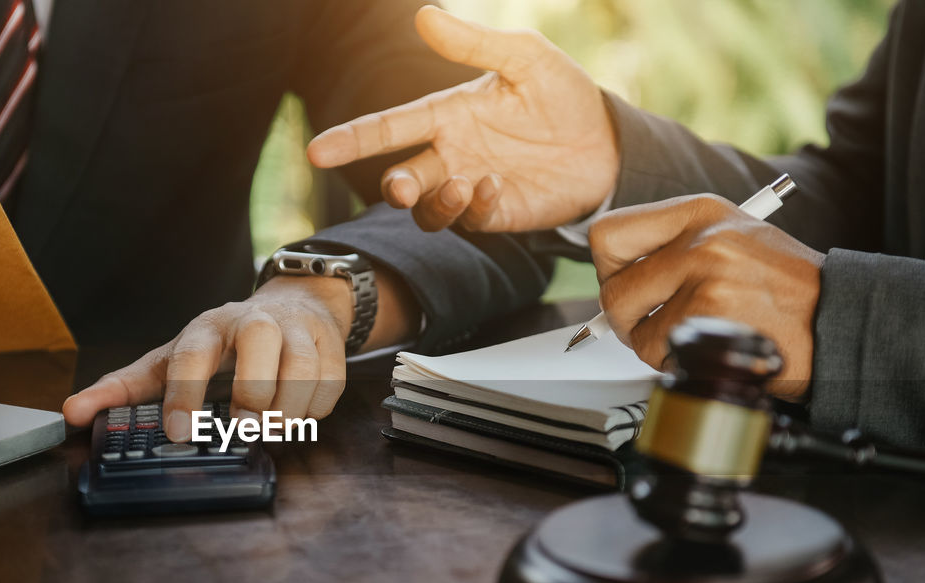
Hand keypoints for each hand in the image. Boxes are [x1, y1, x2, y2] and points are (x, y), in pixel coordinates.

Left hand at [62, 277, 352, 439]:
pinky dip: (314, 410)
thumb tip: (73, 414)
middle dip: (255, 391)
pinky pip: (331, 384)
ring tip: (270, 429)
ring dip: (289, 408)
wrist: (293, 306)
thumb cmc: (224, 344)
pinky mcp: (331, 348)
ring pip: (305, 366)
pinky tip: (296, 417)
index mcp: (209, 327)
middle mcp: (255, 322)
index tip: (179, 432)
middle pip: (261, 341)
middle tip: (243, 428)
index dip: (184, 393)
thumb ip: (124, 388)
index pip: (193, 354)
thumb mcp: (172, 359)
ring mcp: (298, 332)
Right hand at [305, 5, 617, 232]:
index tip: (317, 151)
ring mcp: (471, 189)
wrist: (607, 142)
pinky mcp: (497, 215)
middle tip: (402, 186)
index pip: (389, 129)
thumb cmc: (563, 95)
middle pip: (401, 179)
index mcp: (447, 115)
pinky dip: (475, 207)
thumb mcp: (525, 58)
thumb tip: (424, 14)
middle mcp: (451, 155)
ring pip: (427, 211)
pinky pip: (470, 220)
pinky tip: (497, 185)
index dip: (352, 139)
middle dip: (395, 186)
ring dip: (435, 203)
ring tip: (463, 183)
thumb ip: (474, 44)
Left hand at [589, 195, 824, 399]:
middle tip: (654, 324)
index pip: (608, 234)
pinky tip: (709, 349)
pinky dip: (675, 360)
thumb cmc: (785, 291)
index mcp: (701, 212)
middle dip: (626, 318)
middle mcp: (701, 238)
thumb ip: (673, 250)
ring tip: (694, 335)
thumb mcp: (731, 242)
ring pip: (632, 324)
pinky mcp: (712, 314)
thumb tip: (613, 277)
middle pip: (613, 287)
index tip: (628, 285)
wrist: (840, 319)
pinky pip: (659, 350)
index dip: (610, 270)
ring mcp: (707, 275)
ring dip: (653, 343)